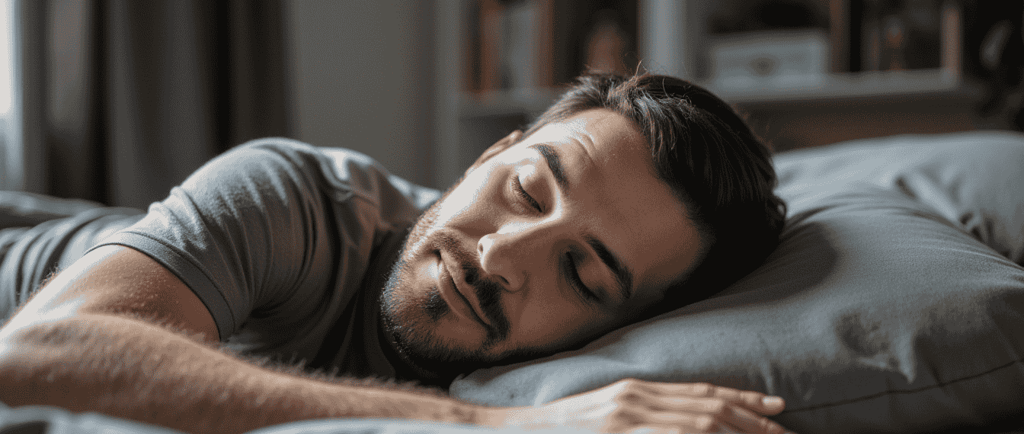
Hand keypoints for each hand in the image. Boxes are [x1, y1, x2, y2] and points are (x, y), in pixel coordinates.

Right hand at [492, 379, 791, 433]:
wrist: (508, 433)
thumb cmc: (556, 431)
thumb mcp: (602, 414)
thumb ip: (639, 416)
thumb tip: (680, 423)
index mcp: (633, 391)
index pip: (700, 393)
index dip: (742, 400)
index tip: (777, 409)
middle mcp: (634, 400)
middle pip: (709, 409)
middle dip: (755, 423)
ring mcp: (625, 420)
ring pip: (700, 426)